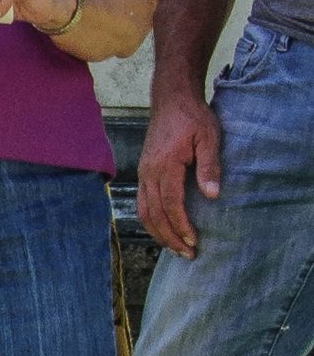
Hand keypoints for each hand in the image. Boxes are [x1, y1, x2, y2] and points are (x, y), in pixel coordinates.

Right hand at [138, 90, 222, 257]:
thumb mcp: (209, 138)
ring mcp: (143, 173)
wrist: (171, 100)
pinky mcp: (144, 173)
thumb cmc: (193, 118)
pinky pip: (142, 203)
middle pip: (155, 214)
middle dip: (170, 237)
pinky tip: (163, 230)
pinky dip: (151, 221)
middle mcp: (149, 173)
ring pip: (144, 212)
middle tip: (187, 254)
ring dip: (158, 233)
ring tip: (175, 248)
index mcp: (165, 166)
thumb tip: (213, 196)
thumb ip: (209, 167)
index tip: (194, 241)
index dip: (181, 226)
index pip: (171, 204)